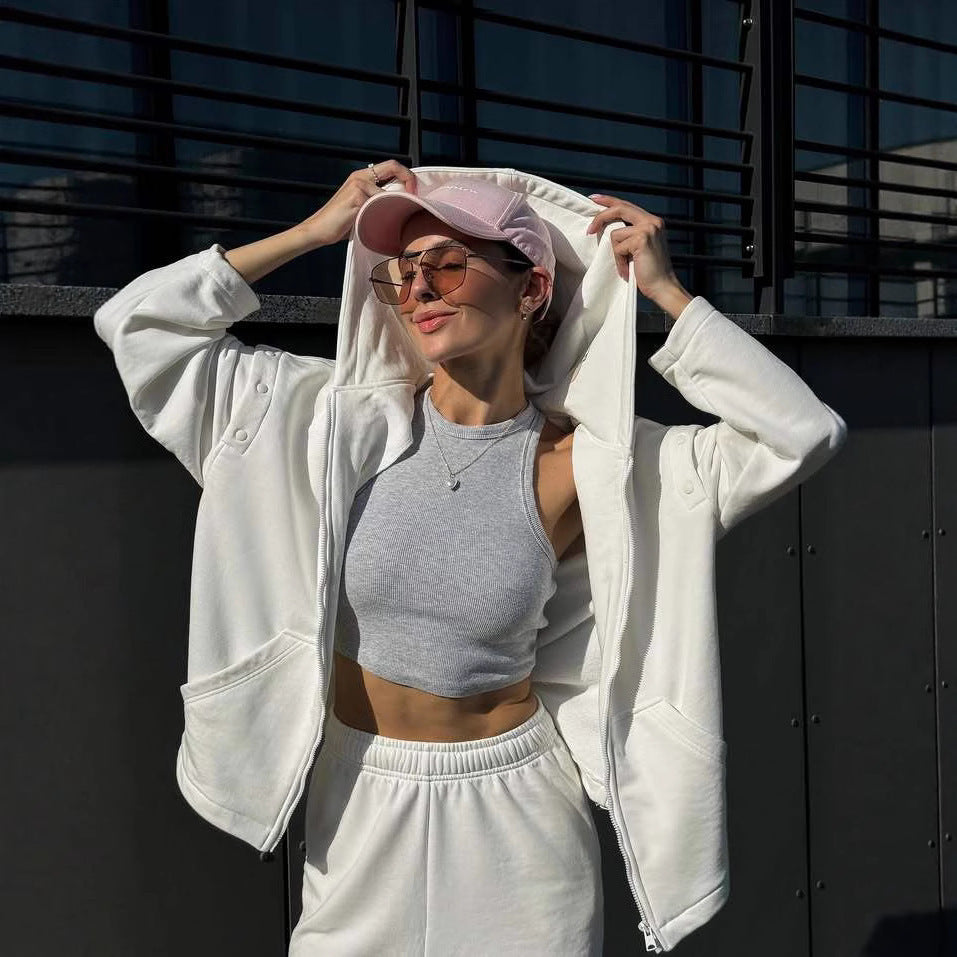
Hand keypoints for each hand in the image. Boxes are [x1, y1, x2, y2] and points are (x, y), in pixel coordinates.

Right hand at [297, 159, 417, 247]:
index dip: (407, 176)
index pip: (391, 166)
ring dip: (395, 204)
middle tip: (415, 196)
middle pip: (393, 166)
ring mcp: (358, 184)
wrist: (318, 229)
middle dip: (409, 179)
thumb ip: (377, 199)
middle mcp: (360, 176)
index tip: (414, 192)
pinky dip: (383, 213)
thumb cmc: (341, 222)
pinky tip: (378, 222)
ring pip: (388, 191)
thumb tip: (402, 201)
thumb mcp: (362, 206)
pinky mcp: (356, 196)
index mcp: (362, 176)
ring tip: (395, 217)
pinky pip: (379, 202)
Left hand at [585, 193, 686, 304]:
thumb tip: (607, 227)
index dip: (609, 201)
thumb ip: (631, 234)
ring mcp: (648, 228)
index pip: (627, 205)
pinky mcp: (641, 239)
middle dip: (601, 217)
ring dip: (617, 254)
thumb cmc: (650, 272)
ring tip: (627, 266)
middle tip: (589, 230)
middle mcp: (652, 221)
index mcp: (653, 221)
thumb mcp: (641, 247)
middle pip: (619, 209)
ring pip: (615, 234)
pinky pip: (618, 247)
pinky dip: (620, 261)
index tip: (594, 198)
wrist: (663, 287)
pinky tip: (628, 269)